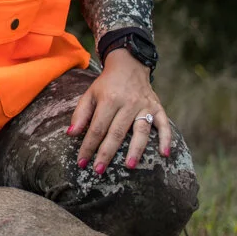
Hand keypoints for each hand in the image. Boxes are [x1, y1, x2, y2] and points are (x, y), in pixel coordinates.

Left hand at [67, 54, 170, 174]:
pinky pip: (164, 124)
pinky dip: (165, 139)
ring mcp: (144, 105)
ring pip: (141, 130)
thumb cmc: (106, 85)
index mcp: (109, 99)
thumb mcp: (90, 94)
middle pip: (117, 132)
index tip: (82, 162)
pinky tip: (165, 154)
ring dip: (136, 149)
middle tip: (99, 170)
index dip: (88, 146)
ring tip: (129, 166)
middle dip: (107, 152)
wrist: (129, 65)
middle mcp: (128, 102)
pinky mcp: (157, 107)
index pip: (97, 127)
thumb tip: (71, 134)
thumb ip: (80, 114)